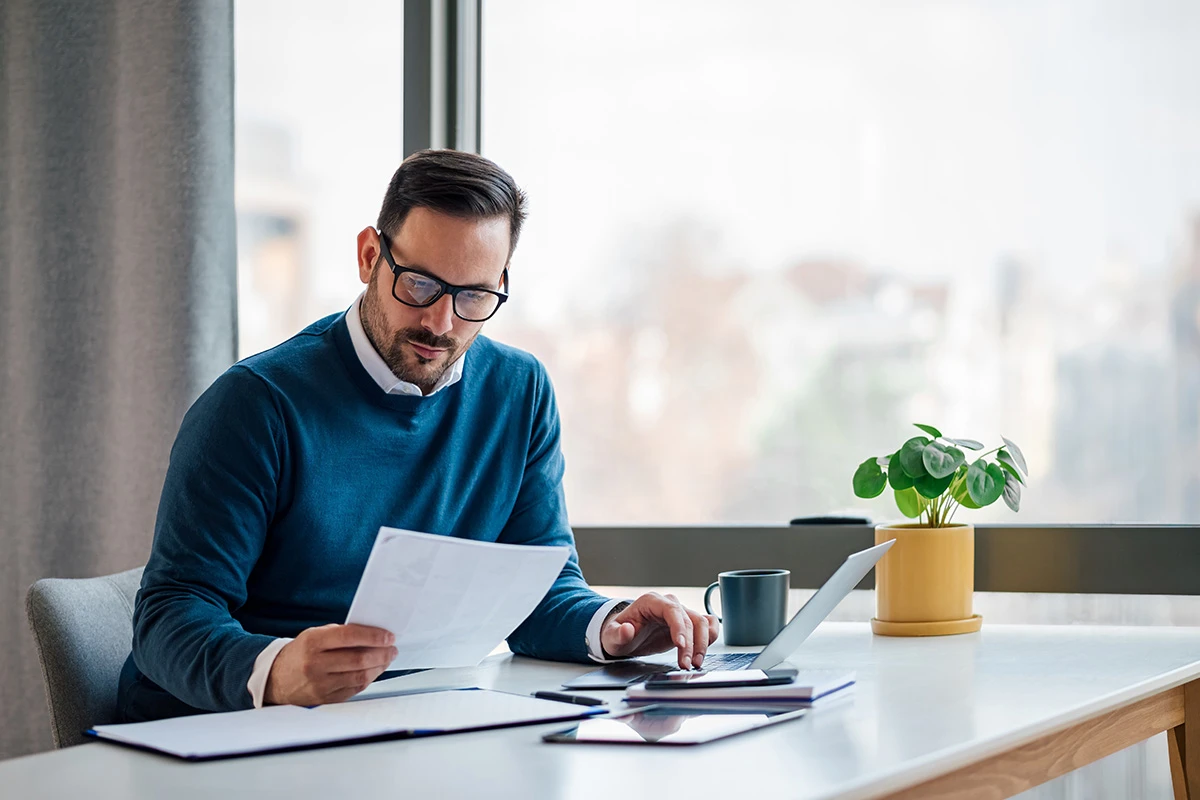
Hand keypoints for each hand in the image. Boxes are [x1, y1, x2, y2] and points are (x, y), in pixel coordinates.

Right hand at [264, 623, 396, 705]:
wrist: (277, 678)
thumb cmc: (300, 653)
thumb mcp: (315, 635)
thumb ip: (341, 633)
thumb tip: (373, 634)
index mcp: (312, 642)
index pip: (349, 637)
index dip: (373, 636)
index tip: (389, 636)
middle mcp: (315, 664)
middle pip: (358, 659)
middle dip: (382, 653)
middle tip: (392, 648)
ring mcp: (320, 685)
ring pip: (359, 676)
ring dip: (379, 667)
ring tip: (387, 659)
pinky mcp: (325, 699)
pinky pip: (354, 689)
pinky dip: (368, 679)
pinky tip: (374, 671)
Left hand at [599, 593, 718, 669]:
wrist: (624, 636)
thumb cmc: (618, 634)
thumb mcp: (611, 636)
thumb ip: (617, 633)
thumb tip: (626, 629)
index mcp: (651, 602)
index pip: (672, 610)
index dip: (679, 627)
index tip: (681, 645)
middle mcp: (669, 605)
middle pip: (689, 619)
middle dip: (691, 644)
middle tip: (686, 665)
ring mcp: (680, 614)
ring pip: (702, 623)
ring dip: (703, 643)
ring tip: (695, 663)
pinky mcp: (687, 625)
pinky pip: (707, 625)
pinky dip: (711, 636)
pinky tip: (704, 651)